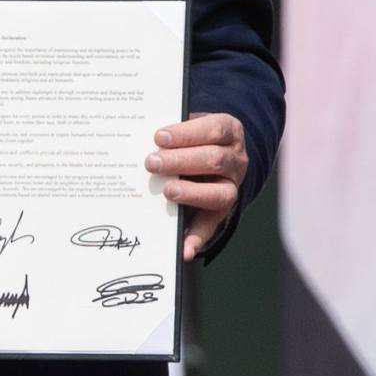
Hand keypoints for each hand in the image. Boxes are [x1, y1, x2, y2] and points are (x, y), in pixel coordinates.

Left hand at [146, 110, 249, 261]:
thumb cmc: (193, 139)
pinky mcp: (221, 213)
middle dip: (180, 161)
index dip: (187, 133)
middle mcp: (235, 160)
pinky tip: (183, 248)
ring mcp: (231, 187)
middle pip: (214, 160)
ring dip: (191, 194)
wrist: (213, 159)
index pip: (214, 129)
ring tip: (167, 192)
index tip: (159, 137)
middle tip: (151, 163)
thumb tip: (140, 136)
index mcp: (228, 131)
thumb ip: (173, 131)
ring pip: (218, 193)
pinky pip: (211, 227)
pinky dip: (197, 238)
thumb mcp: (189, 127)